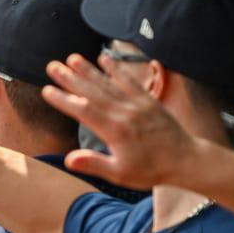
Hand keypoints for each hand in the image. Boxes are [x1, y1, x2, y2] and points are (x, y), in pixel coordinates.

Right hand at [42, 53, 193, 188]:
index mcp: (115, 131)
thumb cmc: (151, 171)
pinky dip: (117, 69)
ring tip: (72, 58)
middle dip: (71, 78)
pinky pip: (130, 80)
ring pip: (109, 83)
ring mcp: (138, 104)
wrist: (186, 161)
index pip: (83, 111)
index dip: (64, 99)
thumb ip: (94, 164)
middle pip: (93, 91)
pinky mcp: (149, 100)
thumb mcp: (120, 175)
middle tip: (52, 66)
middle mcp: (125, 113)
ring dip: (89, 69)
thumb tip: (68, 159)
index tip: (47, 90)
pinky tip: (105, 58)